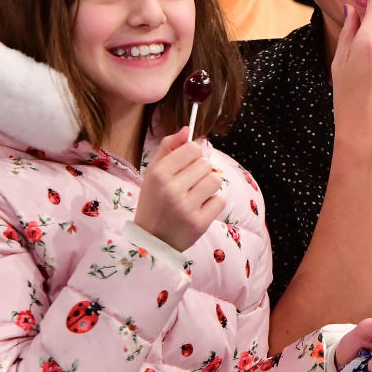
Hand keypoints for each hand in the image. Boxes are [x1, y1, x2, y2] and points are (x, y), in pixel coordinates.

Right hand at [134, 125, 225, 252]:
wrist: (151, 241)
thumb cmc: (153, 203)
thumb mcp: (152, 173)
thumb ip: (168, 148)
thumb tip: (187, 129)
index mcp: (158, 174)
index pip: (192, 149)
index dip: (193, 154)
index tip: (187, 165)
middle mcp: (171, 189)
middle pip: (205, 164)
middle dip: (200, 172)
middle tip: (189, 185)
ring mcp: (186, 207)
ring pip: (215, 180)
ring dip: (208, 187)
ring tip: (195, 196)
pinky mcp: (199, 223)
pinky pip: (219, 200)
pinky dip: (212, 204)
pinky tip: (199, 209)